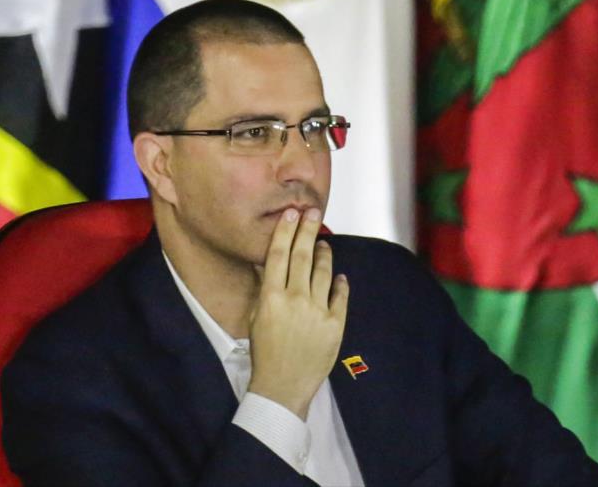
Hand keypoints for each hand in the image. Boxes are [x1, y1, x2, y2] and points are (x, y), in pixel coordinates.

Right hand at [246, 208, 349, 419]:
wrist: (282, 387)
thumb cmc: (265, 353)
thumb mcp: (257, 318)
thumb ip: (266, 291)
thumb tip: (270, 265)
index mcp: (271, 298)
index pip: (278, 255)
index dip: (284, 232)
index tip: (290, 214)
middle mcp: (295, 300)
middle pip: (302, 256)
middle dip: (307, 230)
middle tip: (312, 211)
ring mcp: (317, 312)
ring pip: (324, 272)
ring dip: (324, 253)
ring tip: (323, 243)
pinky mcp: (335, 325)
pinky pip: (340, 296)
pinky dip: (340, 283)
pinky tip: (339, 276)